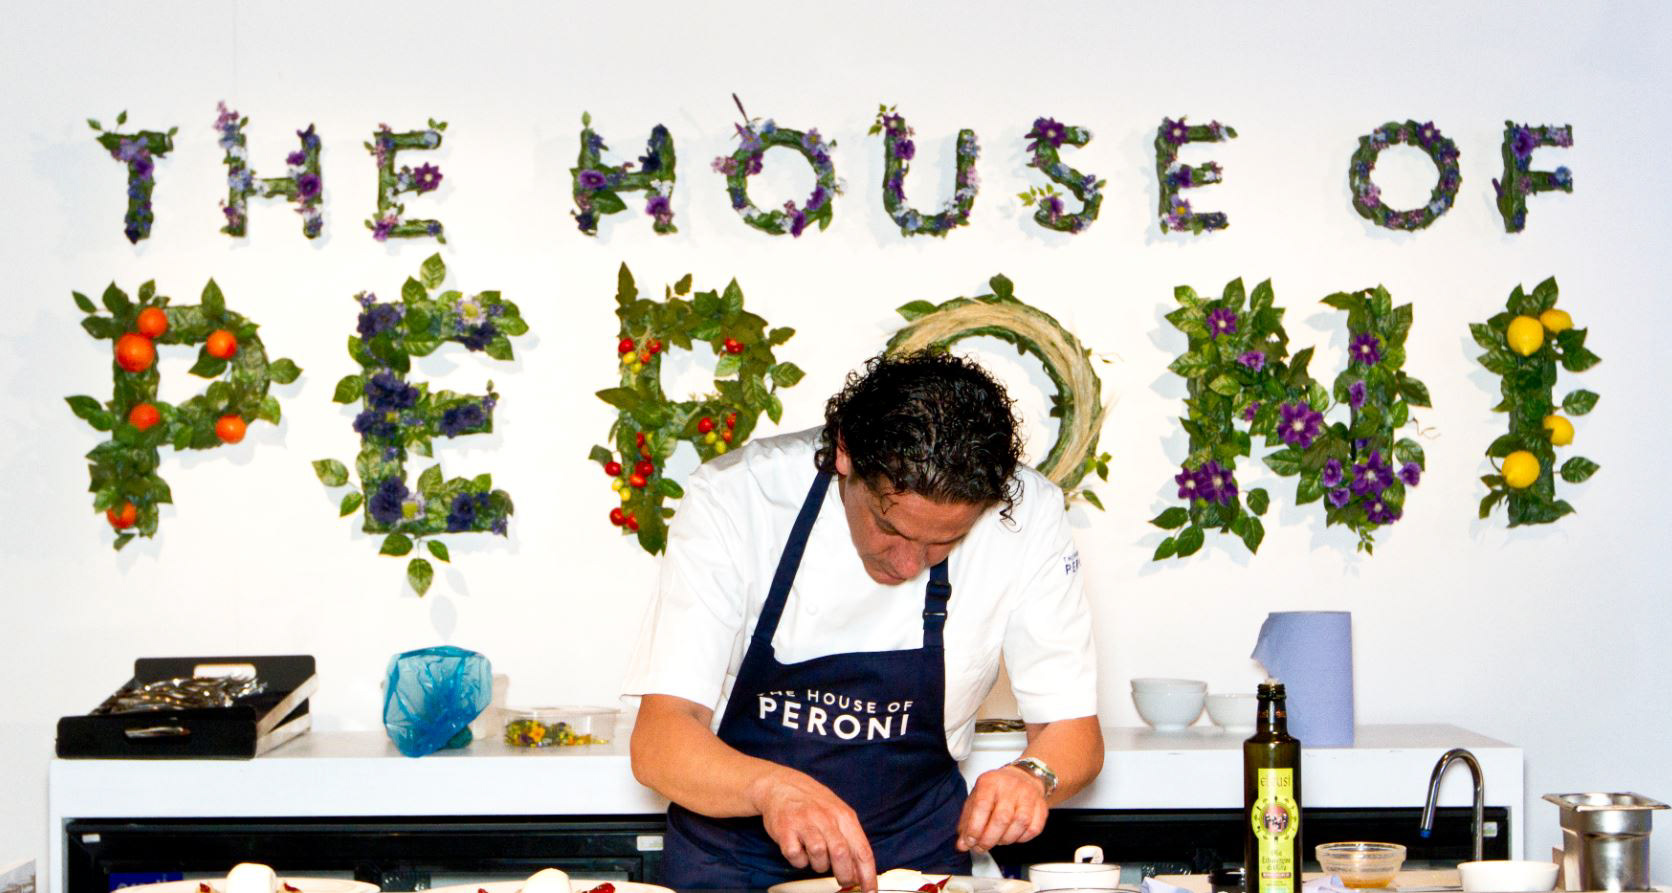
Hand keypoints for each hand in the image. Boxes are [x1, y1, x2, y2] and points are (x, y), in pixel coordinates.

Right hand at [749, 766, 876, 891]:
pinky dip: (799, 861)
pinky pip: (796, 856)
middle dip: (844, 875)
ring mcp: (804, 823)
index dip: (868, 875)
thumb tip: (859, 872)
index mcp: (844, 816)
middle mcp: (825, 818)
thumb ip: (850, 840)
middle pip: (841, 854)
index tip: (870, 891)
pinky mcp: (785, 830)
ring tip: (817, 858)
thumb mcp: (838, 814)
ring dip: (820, 865)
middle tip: (843, 880)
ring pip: (818, 856)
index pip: (861, 850)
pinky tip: (800, 851)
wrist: (782, 785)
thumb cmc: (813, 803)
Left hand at [955, 764, 1049, 852]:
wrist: (1024, 776)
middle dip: (989, 839)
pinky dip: (1021, 838)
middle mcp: (1011, 787)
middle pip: (1002, 818)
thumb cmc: (997, 789)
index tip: (970, 842)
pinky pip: (1034, 829)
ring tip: (997, 840)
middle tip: (981, 847)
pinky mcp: (1042, 807)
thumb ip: (968, 821)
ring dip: (1005, 839)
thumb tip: (963, 844)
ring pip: (1020, 824)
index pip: (982, 805)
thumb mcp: (977, 797)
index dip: (975, 828)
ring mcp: (1029, 796)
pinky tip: (1012, 836)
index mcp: (991, 782)